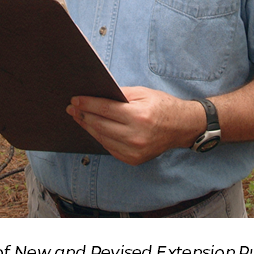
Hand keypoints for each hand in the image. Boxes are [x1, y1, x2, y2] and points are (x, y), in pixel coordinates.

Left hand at [66, 87, 204, 165]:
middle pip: (100, 125)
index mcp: (139, 116)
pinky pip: (110, 148)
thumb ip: (120, 94)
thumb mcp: (143, 93)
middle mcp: (135, 136)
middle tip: (71, 108)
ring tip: (79, 118)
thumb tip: (97, 94)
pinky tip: (94, 129)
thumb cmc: (163, 106)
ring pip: (102, 138)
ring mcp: (134, 151)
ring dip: (88, 127)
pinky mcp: (133, 159)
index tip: (75, 100)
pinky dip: (100, 138)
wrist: (182, 127)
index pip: (105, 110)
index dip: (87, 104)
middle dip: (83, 116)